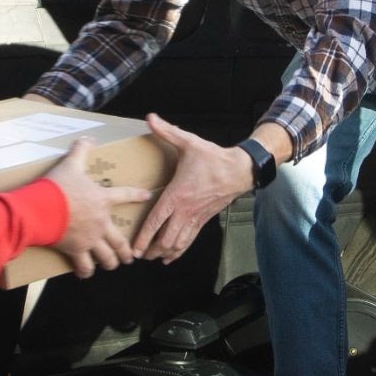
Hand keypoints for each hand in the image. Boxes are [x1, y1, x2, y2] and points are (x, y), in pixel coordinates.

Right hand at [44, 138, 152, 277]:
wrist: (41, 209)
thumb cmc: (56, 187)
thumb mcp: (70, 164)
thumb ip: (80, 151)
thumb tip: (87, 138)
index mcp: (102, 199)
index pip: (125, 195)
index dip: (137, 195)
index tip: (147, 196)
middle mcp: (100, 222)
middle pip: (120, 241)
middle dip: (127, 250)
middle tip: (131, 256)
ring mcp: (90, 239)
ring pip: (107, 256)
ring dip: (112, 262)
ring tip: (114, 265)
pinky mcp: (76, 250)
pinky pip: (85, 265)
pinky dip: (86, 271)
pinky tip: (86, 273)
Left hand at [133, 114, 253, 262]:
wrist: (240, 170)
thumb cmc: (213, 158)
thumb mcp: (189, 142)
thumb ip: (167, 132)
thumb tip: (151, 118)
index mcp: (178, 194)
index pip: (157, 220)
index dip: (145, 236)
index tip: (135, 248)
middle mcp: (185, 210)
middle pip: (166, 238)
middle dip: (151, 249)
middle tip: (138, 255)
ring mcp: (195, 217)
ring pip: (178, 242)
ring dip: (164, 252)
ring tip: (151, 257)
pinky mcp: (203, 220)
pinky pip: (190, 240)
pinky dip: (179, 250)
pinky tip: (171, 257)